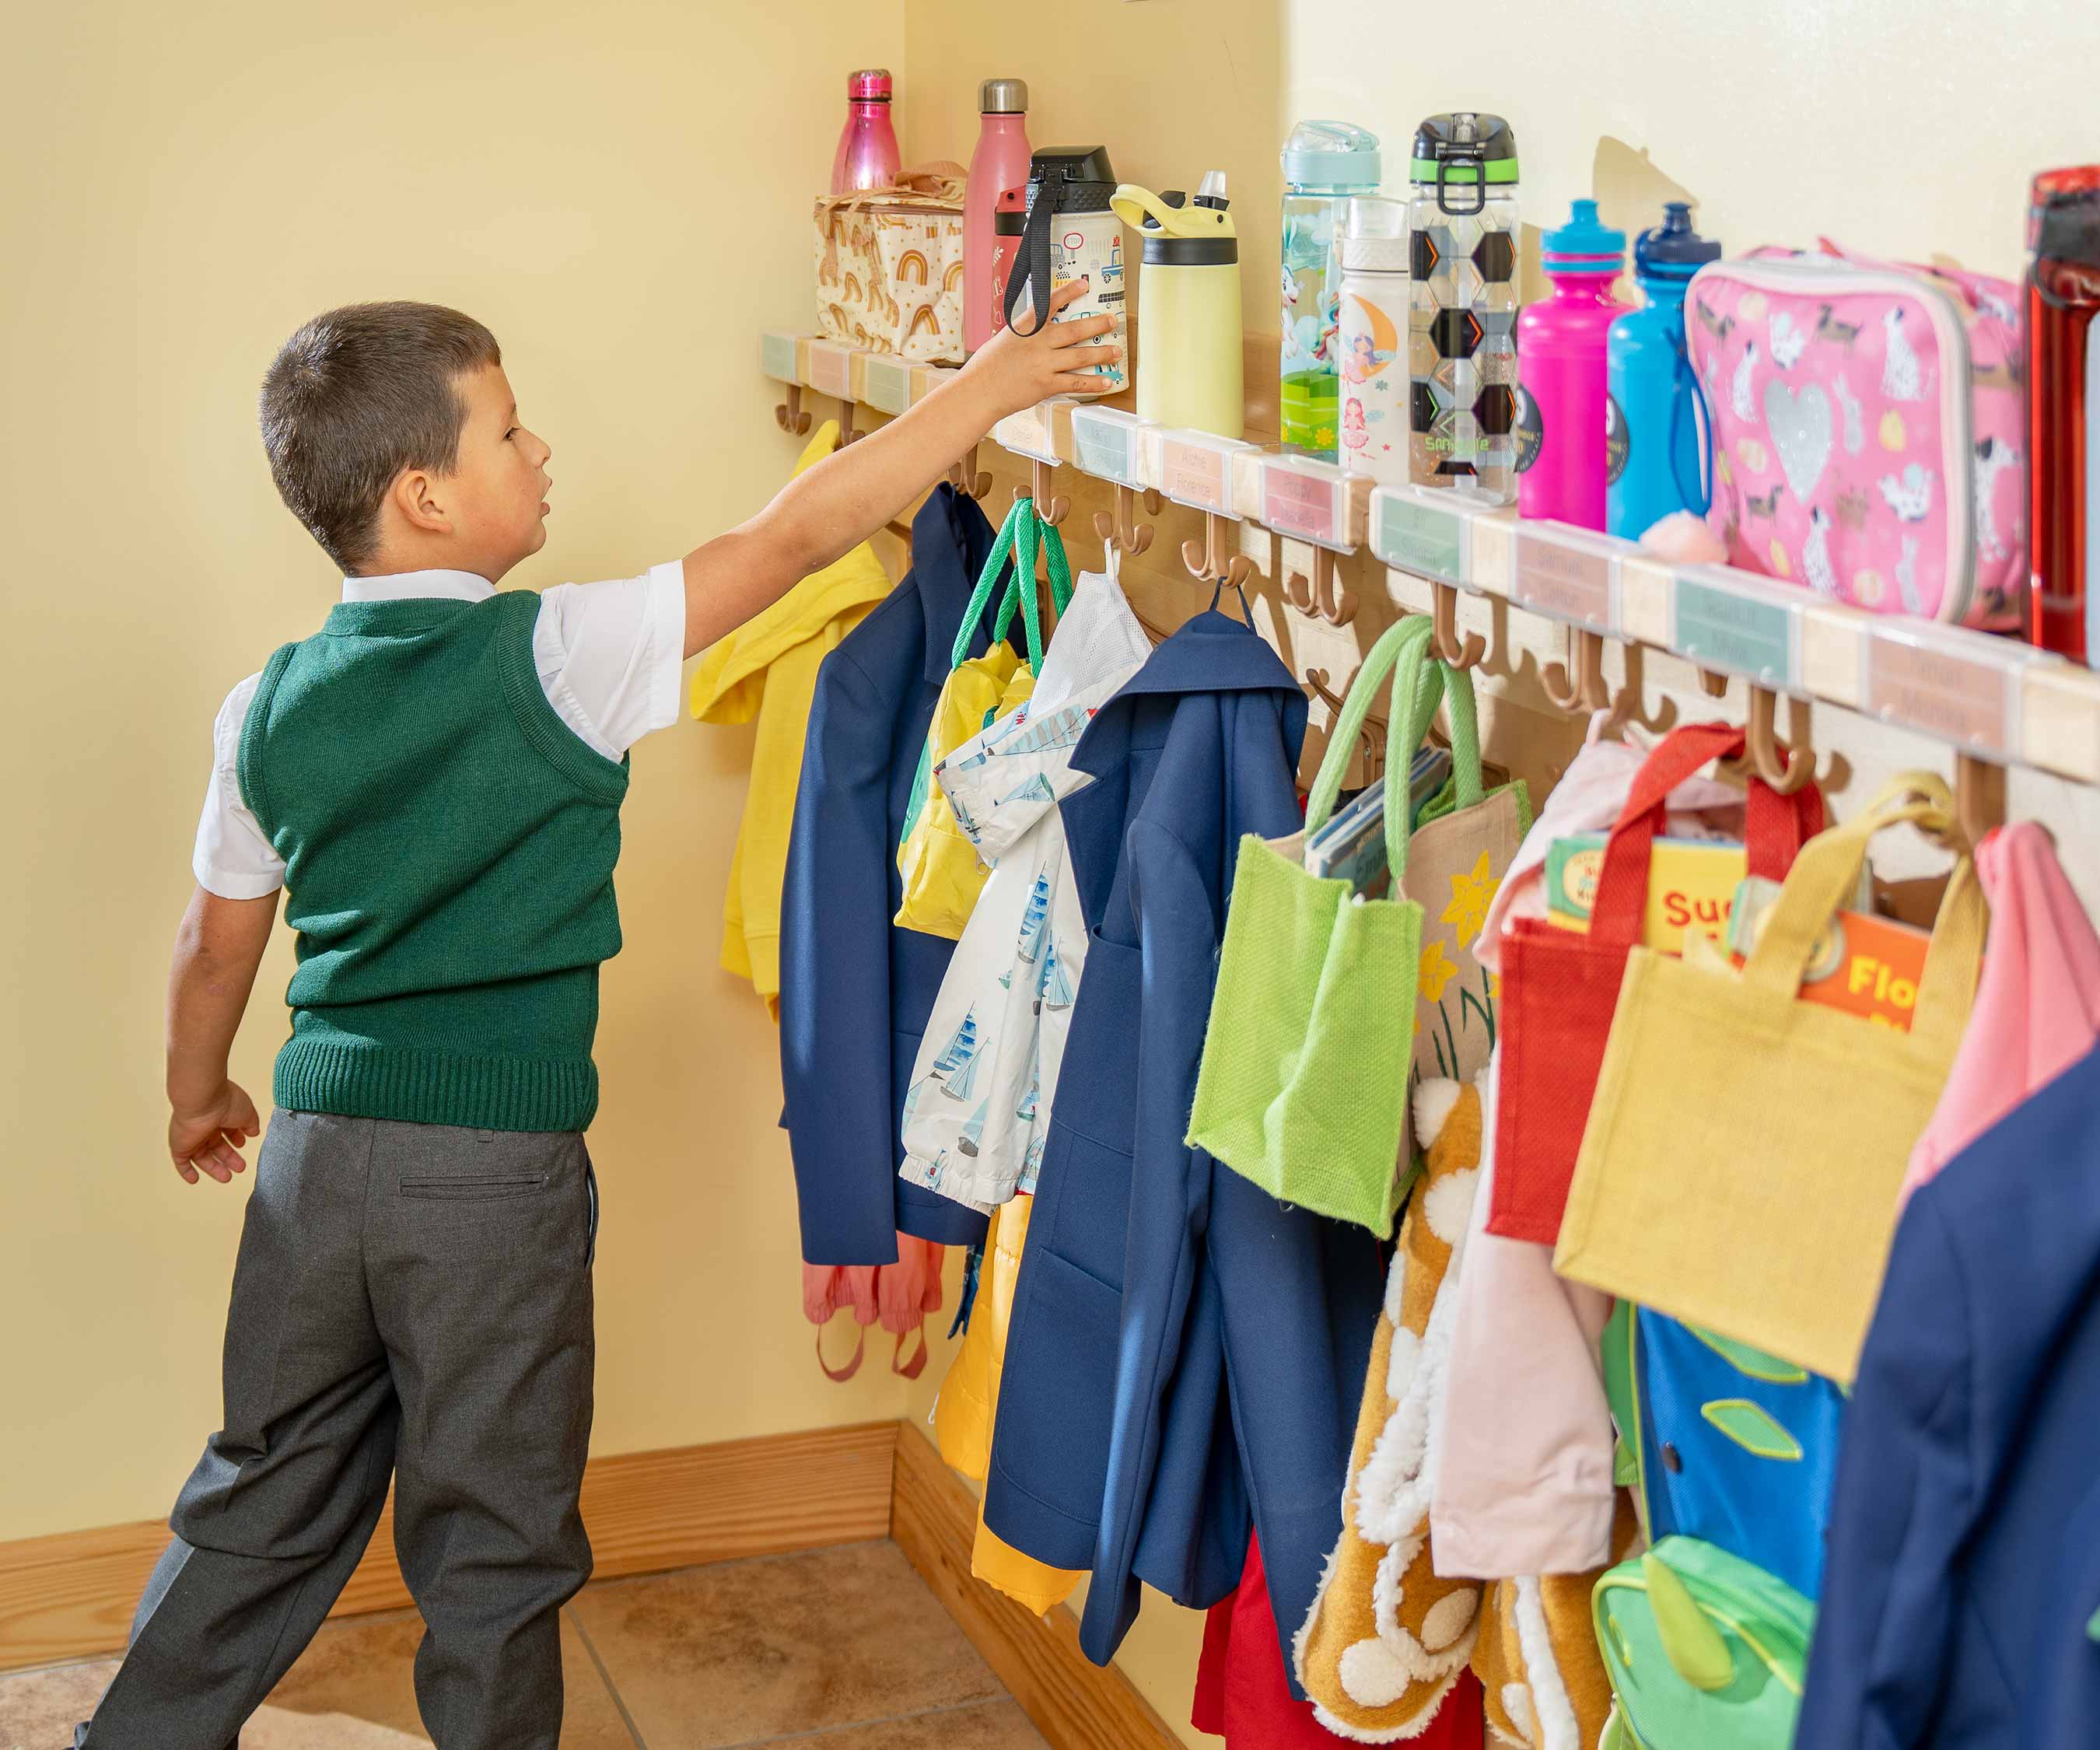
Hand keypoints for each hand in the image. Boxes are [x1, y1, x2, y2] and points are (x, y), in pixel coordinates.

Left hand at [169, 1081, 260, 1184]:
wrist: (202, 1100)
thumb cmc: (225, 1101)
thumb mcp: (248, 1112)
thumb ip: (251, 1124)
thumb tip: (254, 1132)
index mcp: (219, 1114)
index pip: (226, 1130)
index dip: (235, 1138)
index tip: (242, 1144)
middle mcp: (204, 1125)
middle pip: (216, 1146)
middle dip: (228, 1157)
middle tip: (239, 1167)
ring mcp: (191, 1136)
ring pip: (202, 1156)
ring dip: (214, 1167)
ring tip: (227, 1177)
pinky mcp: (180, 1146)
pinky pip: (181, 1162)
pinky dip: (187, 1172)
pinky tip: (194, 1180)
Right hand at [962, 278, 1121, 418]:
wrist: (981, 390)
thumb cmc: (989, 365)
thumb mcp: (1006, 338)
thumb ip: (1027, 333)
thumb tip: (1044, 328)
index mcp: (1026, 327)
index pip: (1050, 303)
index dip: (1069, 292)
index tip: (1085, 284)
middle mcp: (1038, 343)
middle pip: (1074, 331)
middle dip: (1097, 325)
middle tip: (1112, 320)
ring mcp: (1043, 364)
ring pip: (1080, 357)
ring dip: (1101, 353)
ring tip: (1117, 351)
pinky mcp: (1046, 385)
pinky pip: (1075, 382)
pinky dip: (1093, 382)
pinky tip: (1107, 381)